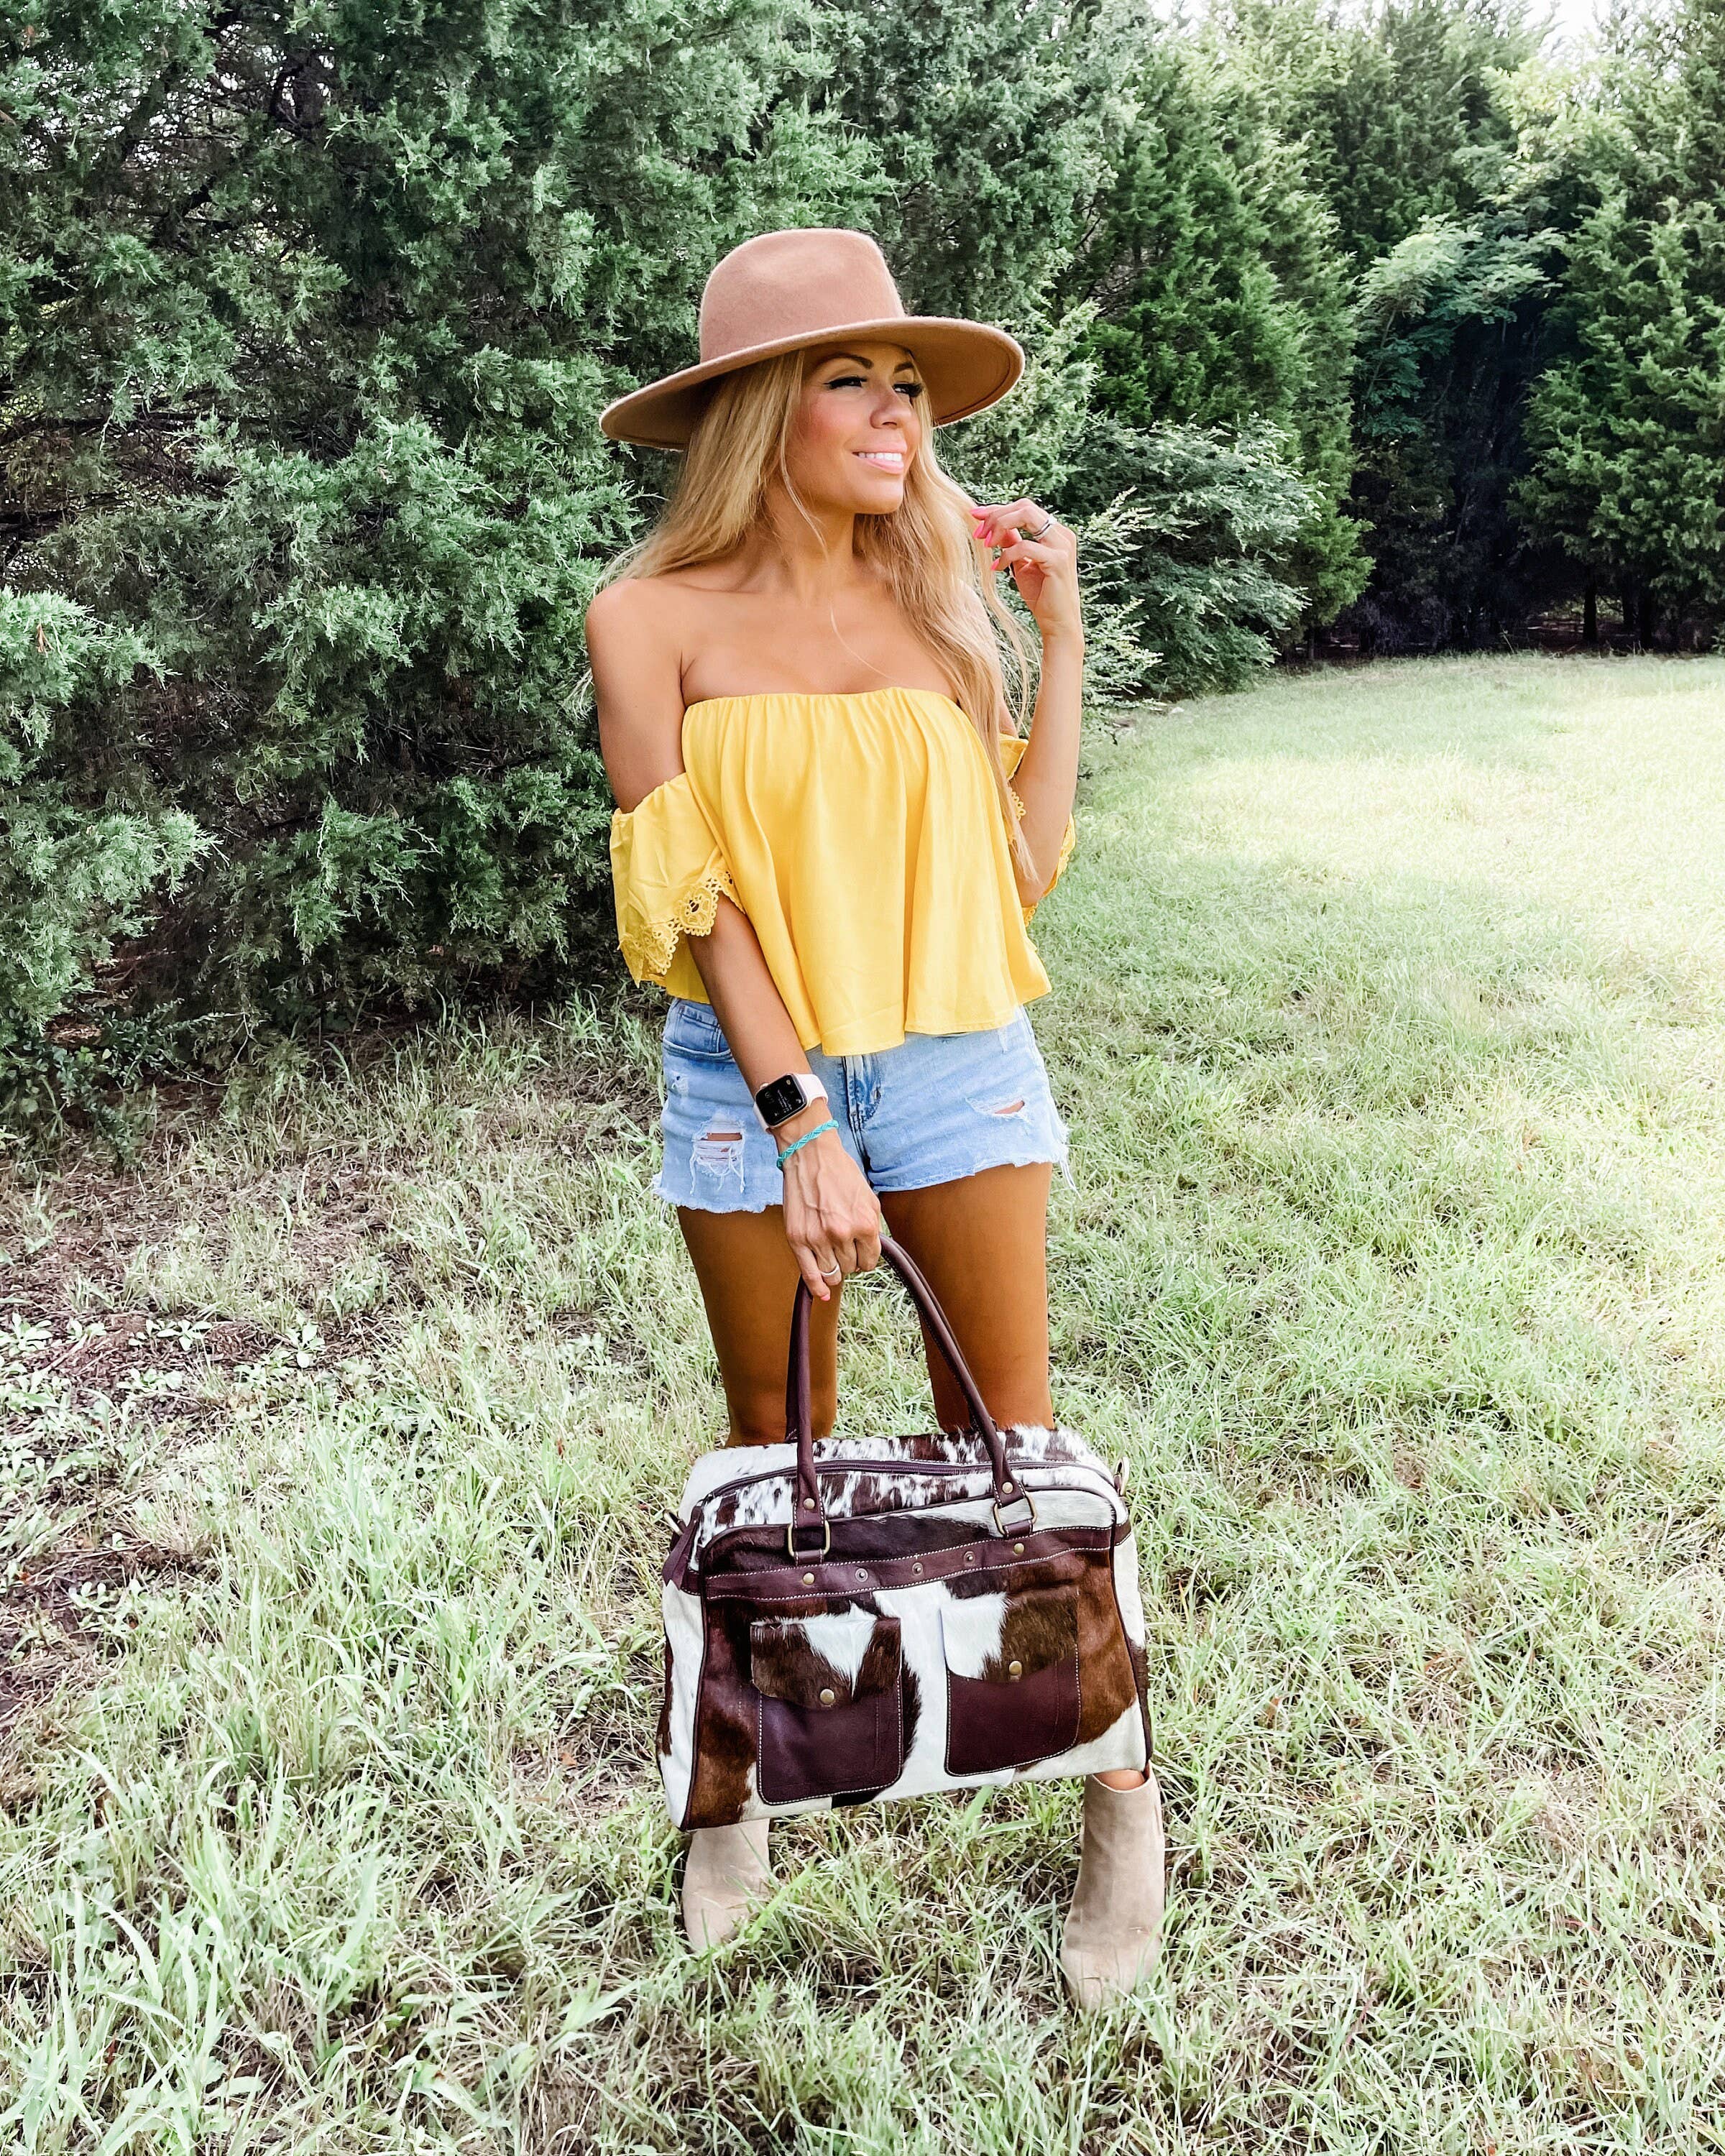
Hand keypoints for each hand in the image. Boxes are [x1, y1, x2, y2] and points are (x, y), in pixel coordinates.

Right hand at [778, 1122, 883, 1299]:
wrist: (810, 1155)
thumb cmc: (840, 1173)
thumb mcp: (869, 1199)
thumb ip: (872, 1228)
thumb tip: (870, 1253)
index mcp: (865, 1224)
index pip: (870, 1261)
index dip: (865, 1257)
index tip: (859, 1251)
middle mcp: (842, 1234)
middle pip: (850, 1267)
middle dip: (849, 1259)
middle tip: (842, 1243)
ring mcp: (818, 1238)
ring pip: (832, 1273)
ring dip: (834, 1266)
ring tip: (830, 1251)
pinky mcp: (797, 1239)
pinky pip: (810, 1274)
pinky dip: (816, 1287)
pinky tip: (821, 1293)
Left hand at [971, 497, 1082, 644]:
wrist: (1057, 623)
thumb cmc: (1041, 595)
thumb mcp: (1021, 563)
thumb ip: (1012, 542)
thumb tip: (993, 526)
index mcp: (1055, 533)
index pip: (1024, 508)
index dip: (998, 509)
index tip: (975, 515)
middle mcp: (1062, 534)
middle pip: (1024, 506)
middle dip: (996, 515)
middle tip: (978, 532)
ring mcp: (1062, 546)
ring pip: (1026, 516)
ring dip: (1000, 526)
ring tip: (986, 545)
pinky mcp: (1058, 561)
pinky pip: (1025, 547)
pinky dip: (1007, 555)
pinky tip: (998, 568)